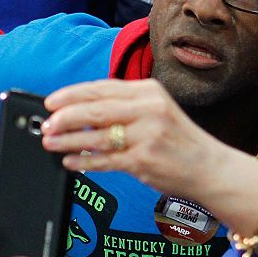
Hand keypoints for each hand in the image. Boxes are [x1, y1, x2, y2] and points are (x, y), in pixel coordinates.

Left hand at [41, 79, 257, 238]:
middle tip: (47, 124)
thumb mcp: (157, 110)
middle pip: (96, 109)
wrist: (210, 168)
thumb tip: (80, 110)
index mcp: (149, 91)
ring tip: (50, 142)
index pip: (102, 88)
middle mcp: (148, 109)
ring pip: (97, 136)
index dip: (72, 95)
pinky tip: (70, 161)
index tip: (51, 101)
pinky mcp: (144, 160)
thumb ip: (125, 106)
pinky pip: (105, 160)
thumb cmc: (179, 141)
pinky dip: (84, 161)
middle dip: (65, 117)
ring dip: (69, 140)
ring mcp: (147, 135)